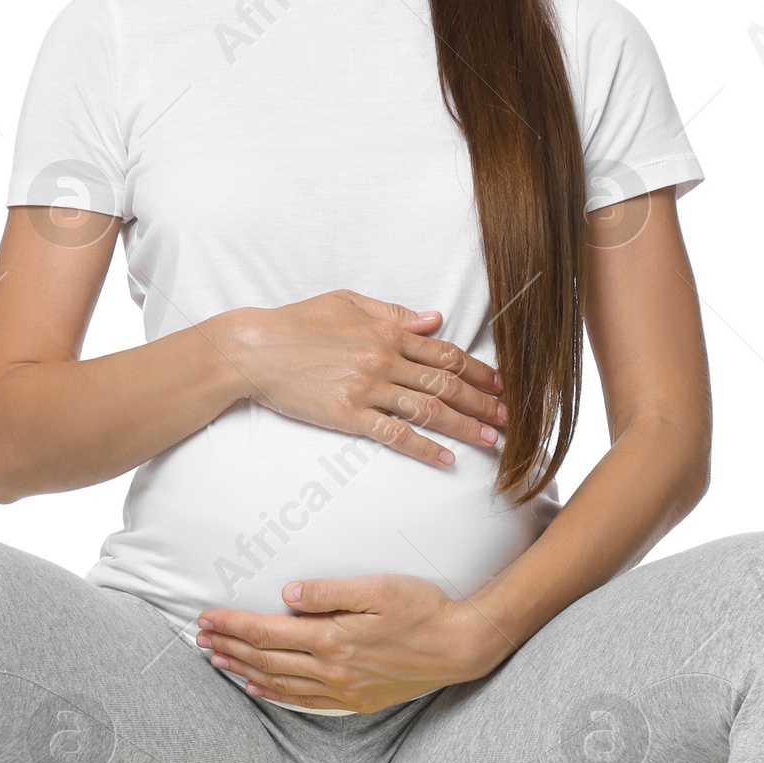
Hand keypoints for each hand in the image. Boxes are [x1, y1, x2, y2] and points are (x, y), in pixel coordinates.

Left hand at [196, 574, 509, 713]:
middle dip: (229, 647)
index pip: (267, 632)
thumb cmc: (424, 609)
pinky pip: (305, 702)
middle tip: (199, 638)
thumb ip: (329, 592)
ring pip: (280, 682)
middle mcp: (331, 670)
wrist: (461, 646)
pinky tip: (259, 689)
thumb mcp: (377, 589)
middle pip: (266, 659)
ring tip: (217, 661)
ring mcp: (344, 689)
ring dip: (244, 671)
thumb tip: (287, 594)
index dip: (232, 625)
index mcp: (331, 639)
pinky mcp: (357, 700)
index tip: (206, 617)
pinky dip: (276, 695)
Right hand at [216, 292, 505, 469]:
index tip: (501, 384)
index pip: (445, 352)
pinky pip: (395, 434)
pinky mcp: (348, 414)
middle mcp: (383, 358)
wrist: (254, 349)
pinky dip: (424, 448)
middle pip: (446, 382)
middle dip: (482, 402)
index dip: (478, 370)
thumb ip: (394, 312)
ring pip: (428, 409)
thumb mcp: (347, 303)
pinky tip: (446, 459)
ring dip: (464, 427)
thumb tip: (434, 319)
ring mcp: (366, 387)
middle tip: (510, 418)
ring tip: (491, 441)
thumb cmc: (296, 322)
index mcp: (387, 330)